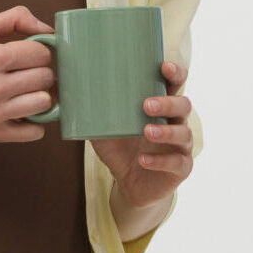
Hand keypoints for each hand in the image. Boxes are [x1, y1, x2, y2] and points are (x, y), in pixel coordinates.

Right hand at [0, 5, 55, 140]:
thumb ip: (14, 19)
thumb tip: (48, 29)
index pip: (41, 53)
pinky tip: (20, 110)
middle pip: (46, 77)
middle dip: (39, 72)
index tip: (27, 55)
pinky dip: (33, 122)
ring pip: (45, 103)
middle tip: (25, 72)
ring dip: (39, 96)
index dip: (37, 51)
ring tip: (24, 91)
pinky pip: (35, 131)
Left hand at [91, 61, 194, 209]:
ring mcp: (181, 146)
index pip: (175, 84)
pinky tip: (143, 160)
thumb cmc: (121, 150)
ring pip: (184, 133)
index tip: (164, 66)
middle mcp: (176, 123)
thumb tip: (68, 93)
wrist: (129, 185)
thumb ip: (93, 113)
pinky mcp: (181, 168)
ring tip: (146, 130)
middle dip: (168, 103)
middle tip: (147, 104)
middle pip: (184, 105)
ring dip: (166, 131)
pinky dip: (160, 160)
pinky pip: (177, 162)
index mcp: (161, 107)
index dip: (175, 73)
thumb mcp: (104, 130)